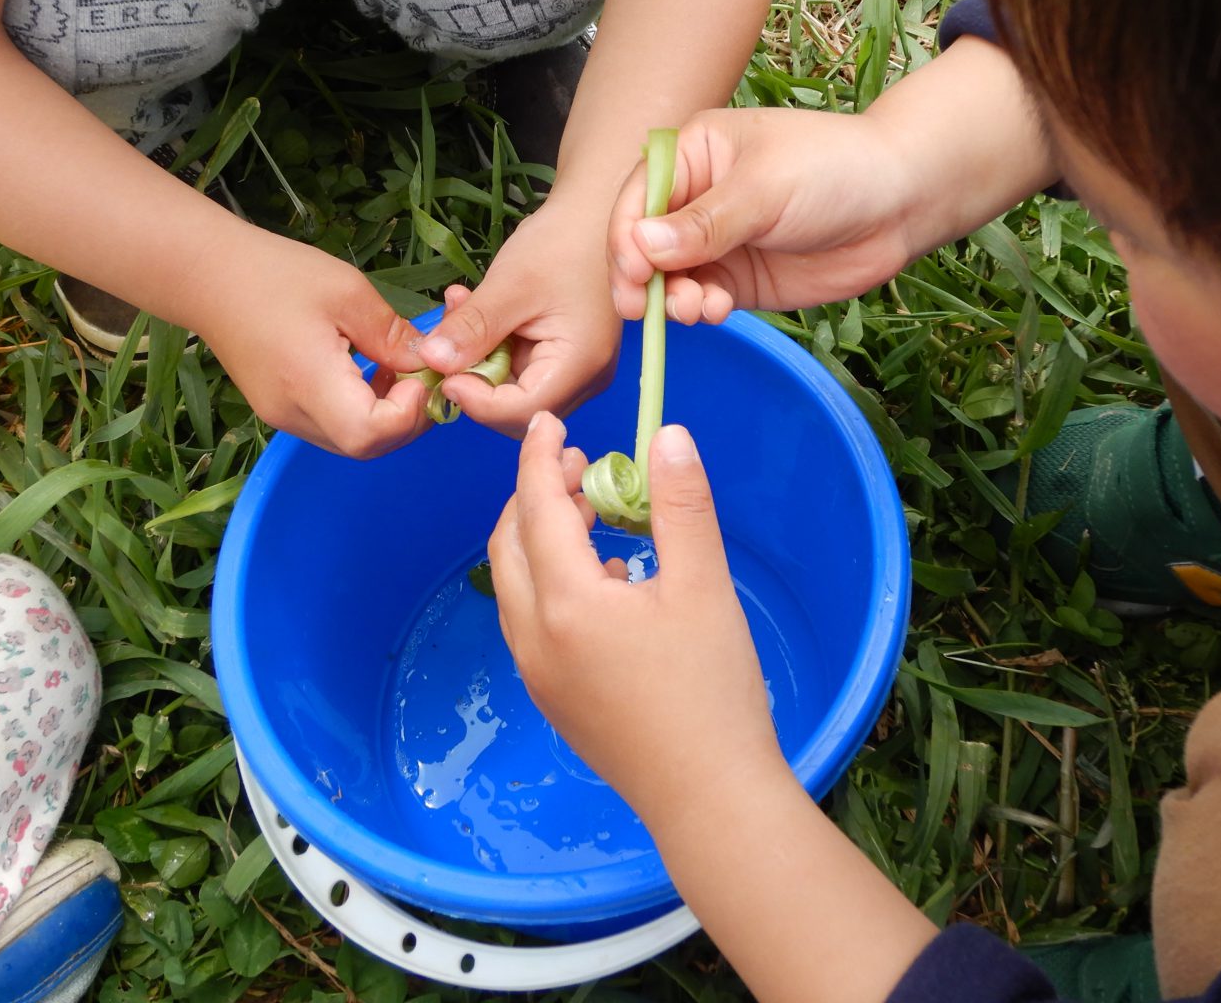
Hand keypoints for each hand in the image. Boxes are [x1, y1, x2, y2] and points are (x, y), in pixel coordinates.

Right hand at [194, 225, 431, 457]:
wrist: (207, 275)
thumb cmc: (276, 274)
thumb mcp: (348, 292)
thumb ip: (392, 335)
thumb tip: (430, 362)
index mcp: (309, 383)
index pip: (369, 434)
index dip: (409, 414)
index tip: (421, 373)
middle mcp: (294, 414)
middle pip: (364, 446)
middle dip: (408, 419)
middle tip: (424, 374)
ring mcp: (284, 417)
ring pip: (351, 441)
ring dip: (387, 415)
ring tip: (399, 368)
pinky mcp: (280, 410)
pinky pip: (333, 425)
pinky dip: (362, 409)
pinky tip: (369, 370)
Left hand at [412, 203, 621, 435]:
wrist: (595, 212)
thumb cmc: (563, 242)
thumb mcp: (510, 284)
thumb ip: (472, 328)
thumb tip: (432, 363)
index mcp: (580, 365)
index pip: (521, 412)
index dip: (476, 401)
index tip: (441, 371)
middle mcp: (585, 378)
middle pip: (516, 409)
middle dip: (473, 380)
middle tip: (442, 339)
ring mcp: (575, 368)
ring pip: (512, 389)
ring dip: (477, 358)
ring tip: (458, 308)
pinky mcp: (562, 355)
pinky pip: (518, 367)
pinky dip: (490, 345)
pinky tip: (474, 309)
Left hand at [489, 413, 785, 825]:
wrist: (708, 797)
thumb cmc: (710, 690)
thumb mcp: (705, 584)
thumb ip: (681, 503)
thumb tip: (668, 435)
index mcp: (565, 601)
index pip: (536, 507)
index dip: (539, 457)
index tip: (548, 422)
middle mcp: (535, 636)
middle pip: (510, 545)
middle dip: (534, 497)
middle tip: (576, 467)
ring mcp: (539, 674)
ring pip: (517, 585)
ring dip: (542, 539)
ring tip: (597, 518)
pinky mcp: (555, 700)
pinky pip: (533, 622)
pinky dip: (552, 583)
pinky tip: (610, 582)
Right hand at [607, 108, 921, 322]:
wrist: (900, 202)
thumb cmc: (833, 169)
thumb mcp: (765, 188)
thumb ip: (704, 222)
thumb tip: (641, 246)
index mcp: (692, 154)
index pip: (638, 197)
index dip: (626, 237)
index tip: (633, 273)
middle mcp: (695, 197)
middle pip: (643, 243)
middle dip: (641, 277)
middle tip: (645, 308)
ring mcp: (715, 241)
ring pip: (669, 277)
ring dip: (671, 298)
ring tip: (695, 308)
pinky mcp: (738, 278)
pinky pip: (702, 297)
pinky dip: (701, 308)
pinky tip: (715, 310)